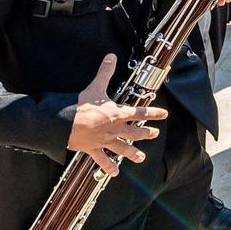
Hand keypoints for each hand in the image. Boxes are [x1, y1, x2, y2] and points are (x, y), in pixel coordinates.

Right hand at [67, 55, 166, 176]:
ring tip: (141, 157)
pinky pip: (103, 160)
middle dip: (146, 133)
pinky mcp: (93, 149)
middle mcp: (115, 129)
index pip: (141, 112)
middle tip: (154, 134)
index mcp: (118, 114)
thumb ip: (105, 72)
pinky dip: (108, 166)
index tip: (164, 115)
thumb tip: (111, 57)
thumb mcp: (95, 86)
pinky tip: (115, 173)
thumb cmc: (82, 107)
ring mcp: (105, 141)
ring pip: (123, 148)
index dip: (154, 113)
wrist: (66, 125)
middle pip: (135, 132)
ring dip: (133, 153)